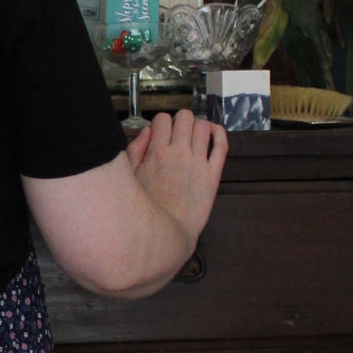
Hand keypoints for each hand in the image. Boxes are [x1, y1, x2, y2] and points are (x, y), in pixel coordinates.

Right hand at [127, 107, 227, 256]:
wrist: (168, 236)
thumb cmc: (146, 211)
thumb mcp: (130, 179)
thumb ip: (136, 151)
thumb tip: (147, 131)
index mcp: (156, 153)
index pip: (162, 119)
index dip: (161, 124)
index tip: (161, 135)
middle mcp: (179, 153)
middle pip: (184, 116)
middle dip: (181, 122)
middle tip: (179, 135)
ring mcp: (198, 163)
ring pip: (204, 126)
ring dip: (198, 127)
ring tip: (194, 138)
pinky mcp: (213, 175)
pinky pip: (222, 145)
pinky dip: (219, 134)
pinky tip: (213, 134)